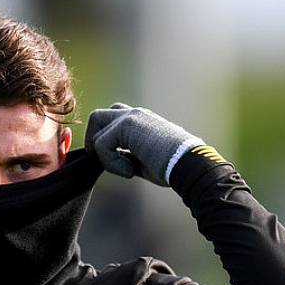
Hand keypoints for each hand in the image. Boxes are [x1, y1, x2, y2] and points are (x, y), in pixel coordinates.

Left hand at [85, 103, 203, 186]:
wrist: (190, 165)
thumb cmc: (171, 168)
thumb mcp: (142, 162)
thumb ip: (125, 156)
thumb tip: (111, 162)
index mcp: (140, 121)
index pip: (110, 121)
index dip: (104, 142)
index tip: (116, 164)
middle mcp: (135, 113)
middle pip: (98, 116)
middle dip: (94, 140)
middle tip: (104, 162)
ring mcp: (132, 116)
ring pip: (96, 122)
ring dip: (102, 152)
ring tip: (123, 168)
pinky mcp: (128, 125)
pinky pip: (102, 143)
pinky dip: (111, 162)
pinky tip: (130, 171)